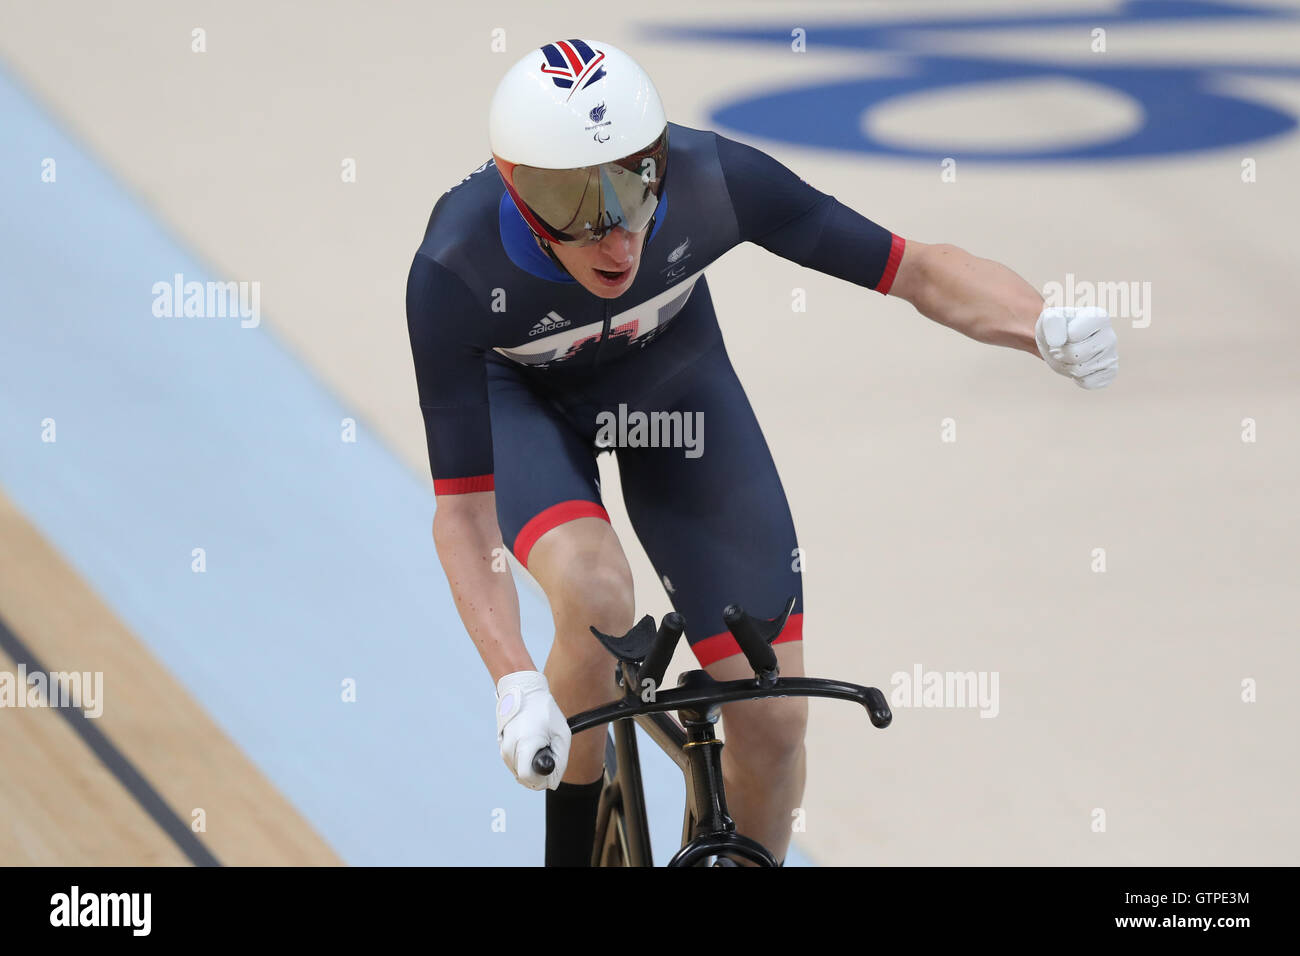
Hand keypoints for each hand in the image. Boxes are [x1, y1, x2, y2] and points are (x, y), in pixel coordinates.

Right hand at [495, 671, 570, 789]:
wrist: (524, 691)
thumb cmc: (544, 710)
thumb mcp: (561, 734)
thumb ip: (560, 761)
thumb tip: (552, 782)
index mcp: (525, 744)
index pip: (527, 777)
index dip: (540, 781)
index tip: (549, 773)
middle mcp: (510, 748)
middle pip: (522, 778)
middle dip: (537, 774)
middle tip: (548, 757)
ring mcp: (503, 747)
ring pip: (517, 771)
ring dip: (530, 767)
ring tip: (540, 746)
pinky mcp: (501, 745)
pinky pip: (513, 762)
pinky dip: (523, 760)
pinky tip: (532, 745)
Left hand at [1034, 306, 1117, 389]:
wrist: (1061, 342)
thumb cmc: (1056, 327)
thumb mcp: (1048, 318)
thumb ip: (1052, 322)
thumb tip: (1058, 342)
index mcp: (1099, 317)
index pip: (1072, 335)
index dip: (1058, 338)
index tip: (1061, 334)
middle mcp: (1110, 336)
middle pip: (1075, 355)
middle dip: (1061, 354)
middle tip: (1061, 349)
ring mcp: (1112, 355)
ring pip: (1080, 371)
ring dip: (1067, 366)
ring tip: (1070, 356)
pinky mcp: (1110, 372)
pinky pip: (1088, 383)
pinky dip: (1077, 378)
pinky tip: (1080, 366)